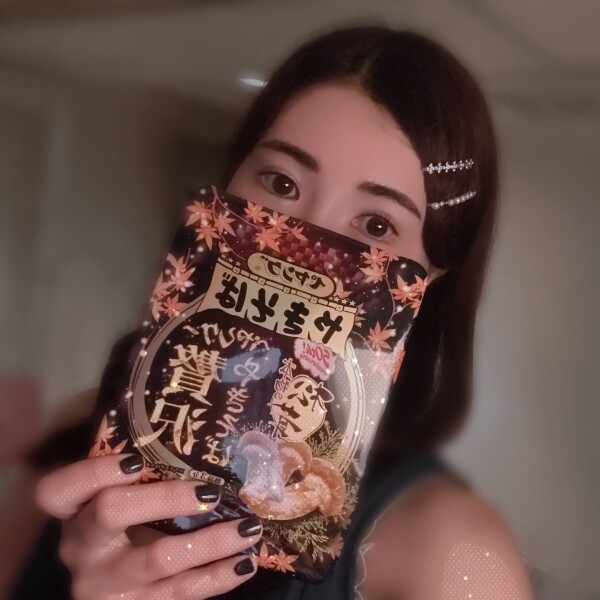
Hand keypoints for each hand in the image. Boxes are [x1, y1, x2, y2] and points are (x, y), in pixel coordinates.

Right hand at [36, 454, 261, 598]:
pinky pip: (181, 592)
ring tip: (249, 527)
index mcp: (72, 512)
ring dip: (210, 542)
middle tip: (210, 491)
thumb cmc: (123, 526)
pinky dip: (217, 576)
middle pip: (111, 512)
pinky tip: (245, 562)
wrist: (111, 591)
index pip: (58, 489)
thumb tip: (199, 437)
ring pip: (158, 558)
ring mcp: (106, 585)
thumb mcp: (117, 500)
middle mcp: (81, 548)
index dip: (94, 471)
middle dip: (165, 497)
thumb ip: (140, 473)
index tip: (138, 459)